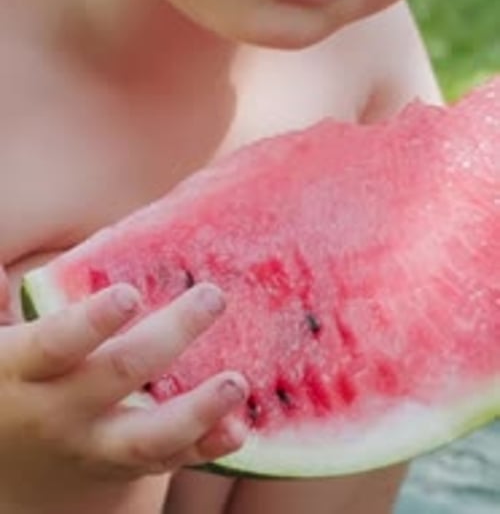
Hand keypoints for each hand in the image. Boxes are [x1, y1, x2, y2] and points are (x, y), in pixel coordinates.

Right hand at [0, 280, 247, 508]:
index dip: (92, 321)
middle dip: (169, 336)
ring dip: (197, 410)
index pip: (57, 344)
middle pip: (117, 375)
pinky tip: (239, 429)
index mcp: (24, 370)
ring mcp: (91, 446)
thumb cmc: (5, 380)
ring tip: (236, 382)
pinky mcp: (119, 468)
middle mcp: (58, 412)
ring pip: (147, 437)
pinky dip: (204, 449)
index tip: (131, 293)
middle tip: (213, 297)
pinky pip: (164, 463)